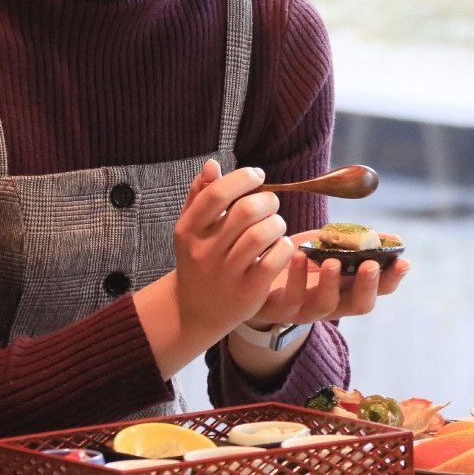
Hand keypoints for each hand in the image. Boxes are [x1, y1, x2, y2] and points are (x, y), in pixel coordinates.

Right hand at [171, 160, 295, 339]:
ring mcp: (226, 274)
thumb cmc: (199, 259)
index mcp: (189, 230)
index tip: (258, 175)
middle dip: (267, 200)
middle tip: (271, 204)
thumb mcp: (192, 228)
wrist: (197, 309)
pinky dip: (284, 248)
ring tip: (275, 225)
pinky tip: (280, 247)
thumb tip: (212, 164)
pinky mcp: (248, 292)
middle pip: (246, 210)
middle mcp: (204, 252)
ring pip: (263, 234)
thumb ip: (200, 195)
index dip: (243, 178)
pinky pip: (275, 260)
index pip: (217, 194)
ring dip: (277, 223)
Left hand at [242, 237, 409, 326]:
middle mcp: (333, 303)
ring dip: (332, 282)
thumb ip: (356, 243)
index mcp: (349, 288)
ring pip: (325, 305)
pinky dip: (297, 276)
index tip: (403, 260)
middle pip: (359, 305)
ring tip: (332, 261)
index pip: (380, 289)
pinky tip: (297, 255)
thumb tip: (393, 238)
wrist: (255, 276)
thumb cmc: (299, 259)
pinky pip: (291, 298)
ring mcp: (307, 310)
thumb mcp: (329, 246)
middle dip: (367, 285)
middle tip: (369, 264)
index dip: (393, 278)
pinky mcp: (280, 309)